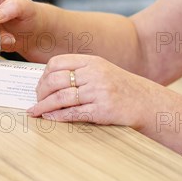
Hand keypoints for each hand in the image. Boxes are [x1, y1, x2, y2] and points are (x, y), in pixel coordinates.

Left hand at [29, 54, 158, 129]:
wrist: (147, 103)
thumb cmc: (121, 89)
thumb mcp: (101, 72)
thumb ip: (79, 72)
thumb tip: (48, 81)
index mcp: (92, 62)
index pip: (57, 63)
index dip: (44, 75)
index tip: (39, 86)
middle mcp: (94, 74)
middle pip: (55, 80)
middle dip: (40, 92)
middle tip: (36, 101)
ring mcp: (98, 92)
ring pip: (61, 98)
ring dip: (44, 106)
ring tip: (35, 111)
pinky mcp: (102, 110)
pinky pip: (73, 113)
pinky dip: (57, 116)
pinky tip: (49, 118)